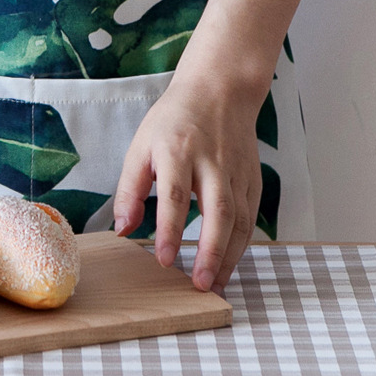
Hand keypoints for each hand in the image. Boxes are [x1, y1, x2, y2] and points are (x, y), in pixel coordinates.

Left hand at [112, 68, 263, 292]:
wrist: (219, 91)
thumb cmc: (174, 121)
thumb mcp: (141, 146)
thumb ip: (130, 189)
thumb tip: (122, 228)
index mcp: (178, 151)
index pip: (174, 196)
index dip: (170, 230)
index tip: (164, 260)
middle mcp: (212, 162)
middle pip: (218, 211)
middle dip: (210, 251)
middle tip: (200, 285)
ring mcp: (237, 171)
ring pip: (240, 219)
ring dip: (229, 256)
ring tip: (215, 284)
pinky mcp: (253, 178)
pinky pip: (250, 216)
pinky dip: (242, 244)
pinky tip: (229, 263)